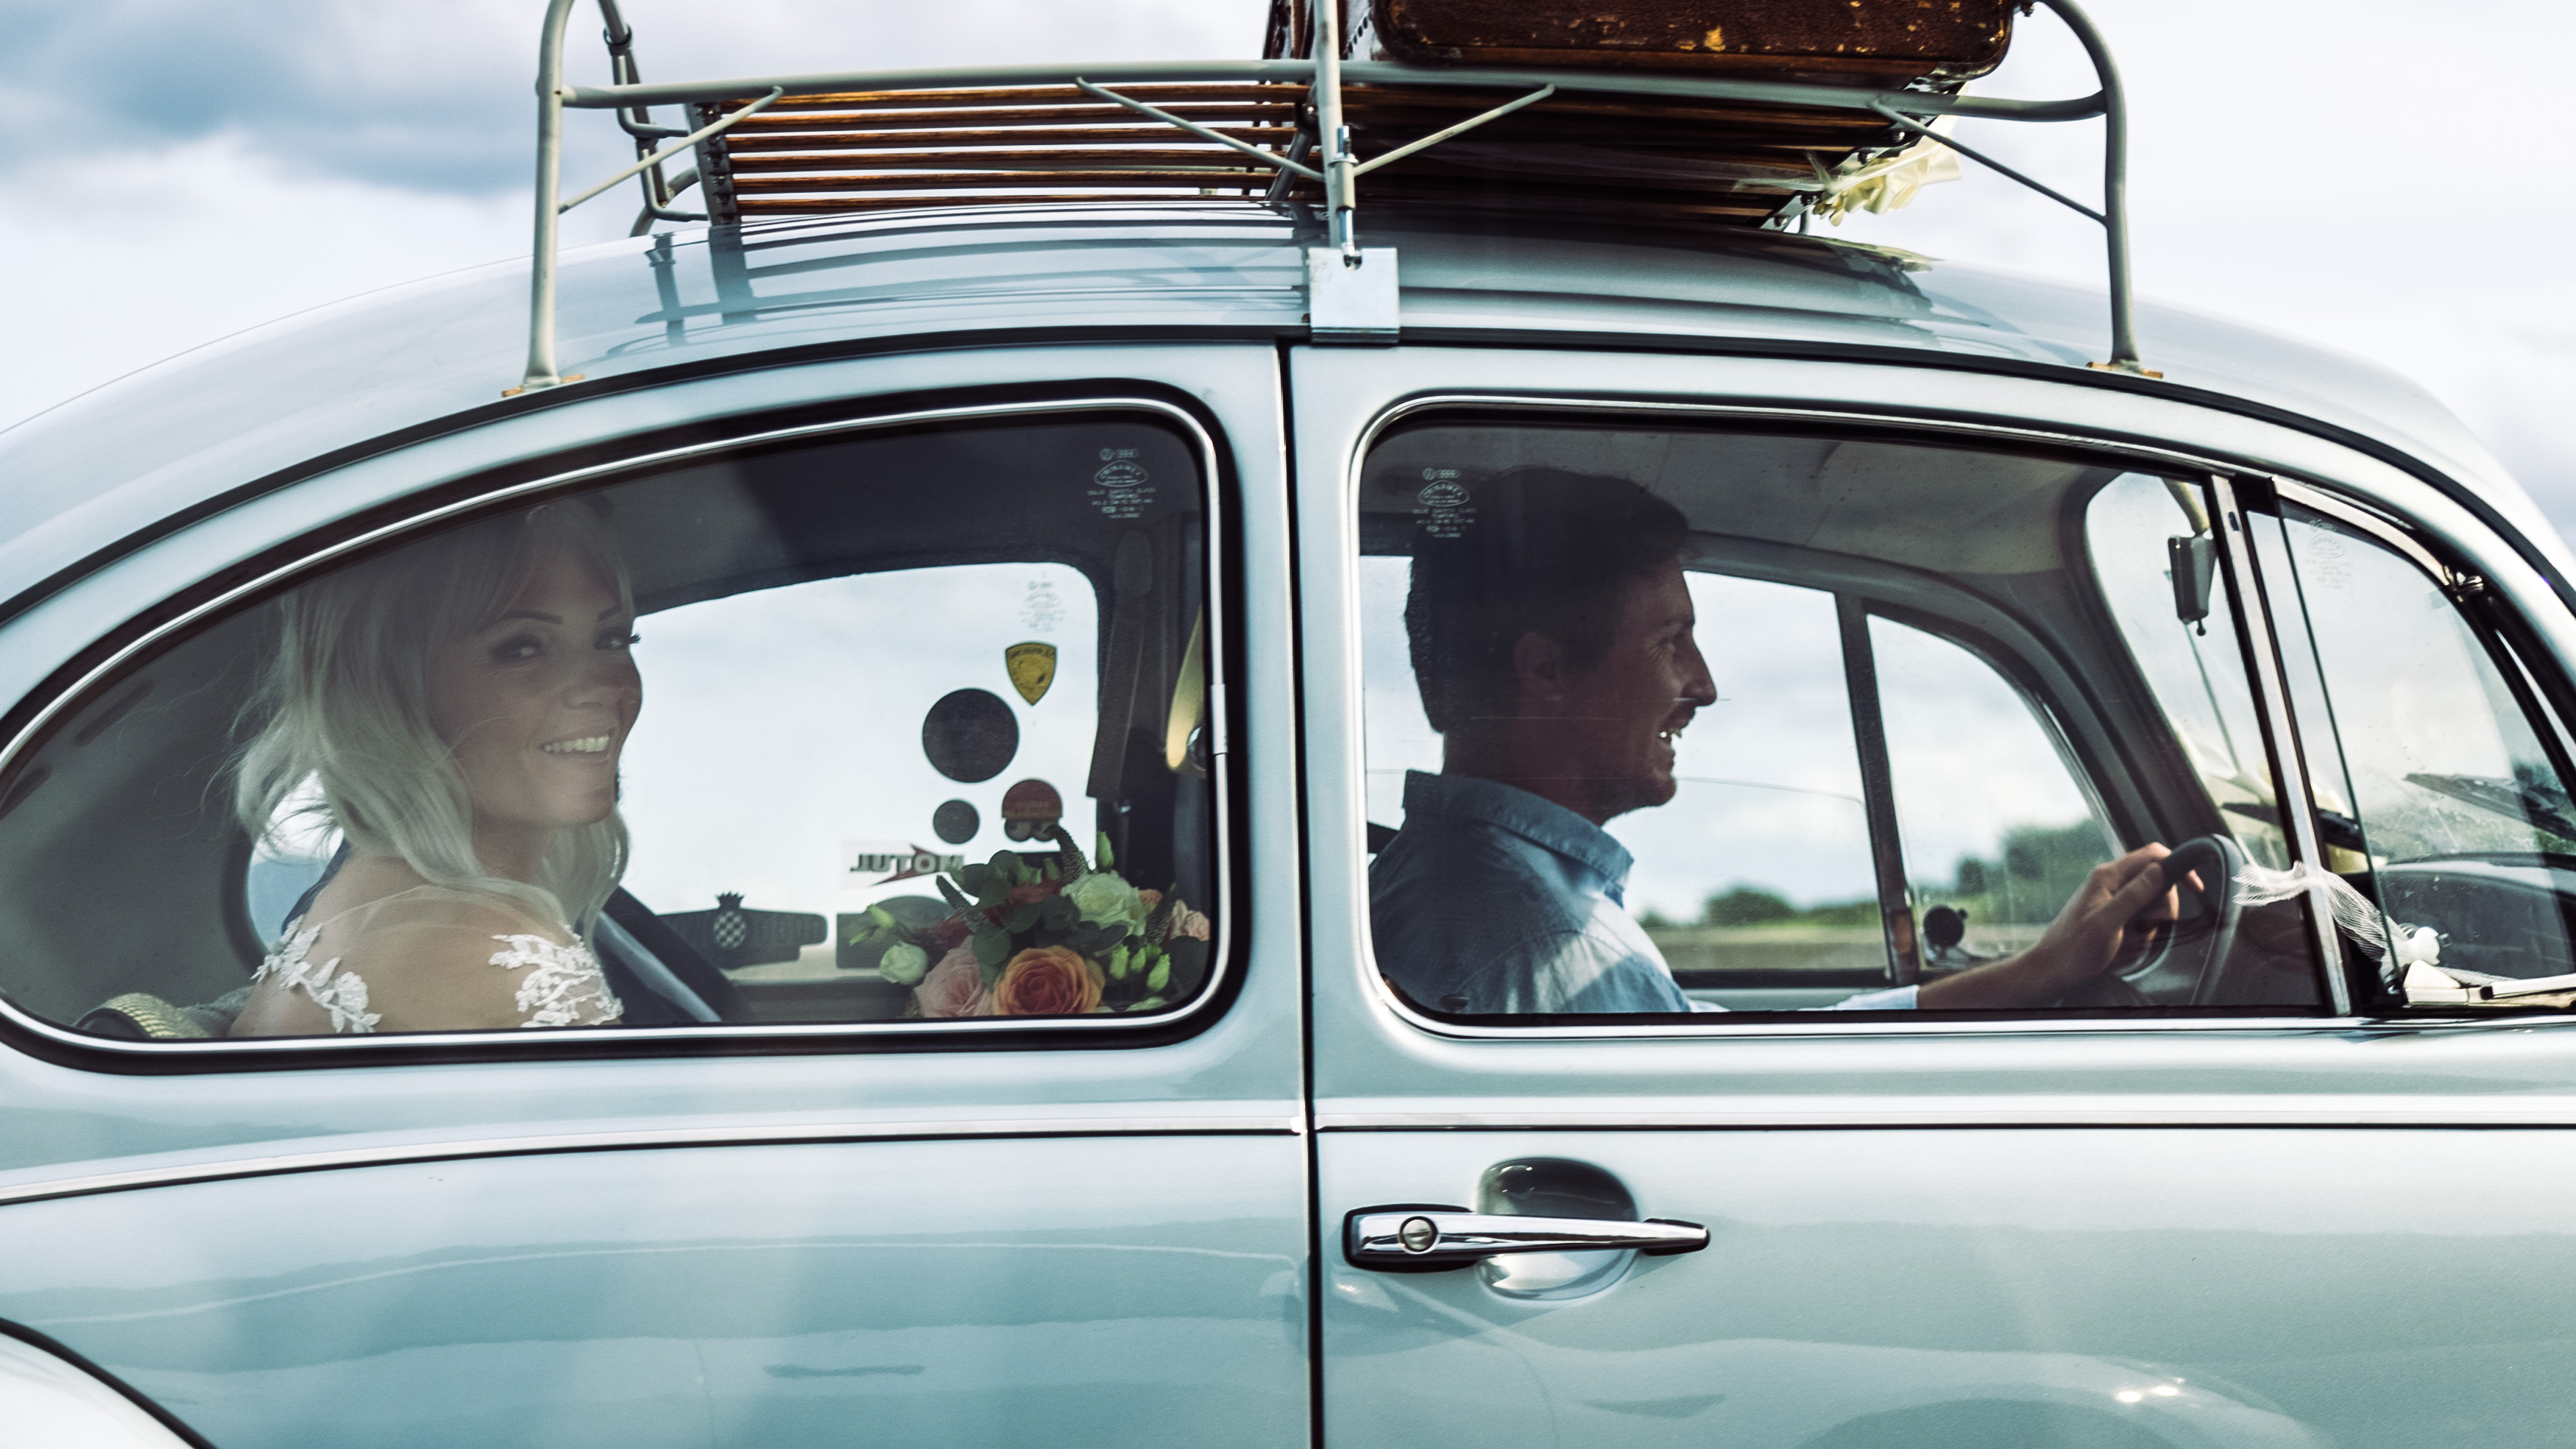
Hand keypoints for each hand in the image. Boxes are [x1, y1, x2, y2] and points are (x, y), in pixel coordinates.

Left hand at [1918, 844, 2184, 1009]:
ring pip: (2153, 907)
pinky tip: (2123, 947)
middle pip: (2159, 884)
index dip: (2178, 867)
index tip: (2195, 889)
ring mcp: (2113, 900)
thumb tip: (2158, 870)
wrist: (2052, 970)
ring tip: (2126, 941)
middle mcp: (2111, 883)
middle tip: (2143, 927)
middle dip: (2160, 910)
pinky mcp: (2115, 916)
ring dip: (2148, 928)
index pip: (2154, 855)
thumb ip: (2134, 895)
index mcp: (2108, 876)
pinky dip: (2139, 937)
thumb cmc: (2073, 950)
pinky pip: (2142, 923)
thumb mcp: (2107, 923)